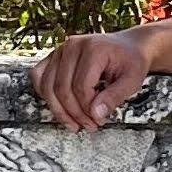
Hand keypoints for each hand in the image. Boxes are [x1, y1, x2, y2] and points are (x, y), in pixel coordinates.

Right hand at [32, 28, 155, 131]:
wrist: (129, 46)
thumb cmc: (131, 61)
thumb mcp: (132, 80)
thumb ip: (114, 97)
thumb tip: (95, 114)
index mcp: (93, 48)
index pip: (80, 86)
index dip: (87, 109)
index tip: (99, 120)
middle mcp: (72, 46)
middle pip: (62, 88)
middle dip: (74, 113)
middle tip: (89, 126)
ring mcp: (60, 50)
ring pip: (47, 86)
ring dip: (58, 109)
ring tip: (74, 123)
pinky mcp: (53, 56)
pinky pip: (39, 77)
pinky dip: (46, 95)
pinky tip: (60, 107)